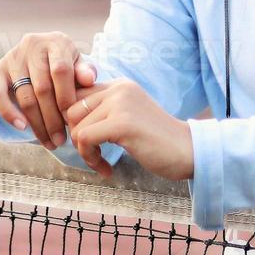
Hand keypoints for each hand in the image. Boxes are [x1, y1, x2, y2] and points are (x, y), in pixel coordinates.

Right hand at [0, 31, 95, 150]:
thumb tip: (89, 80)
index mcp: (56, 42)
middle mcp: (32, 45)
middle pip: (42, 88)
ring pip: (24, 96)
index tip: (72, 121)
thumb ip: (85, 71)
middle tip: (61, 140)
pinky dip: (8, 113)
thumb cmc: (66, 63)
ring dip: (37, 123)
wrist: (43, 52)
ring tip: (49, 142)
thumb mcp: (79, 63)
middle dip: (53, 119)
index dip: (66, 97)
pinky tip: (22, 128)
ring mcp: (13, 57)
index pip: (60, 71)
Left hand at [63, 79, 193, 182]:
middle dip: (77, 137)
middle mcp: (118, 89)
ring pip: (77, 127)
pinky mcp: (122, 123)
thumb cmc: (157, 140)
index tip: (85, 141)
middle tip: (93, 154)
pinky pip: (86, 139)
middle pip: (71, 110)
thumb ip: (103, 111)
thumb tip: (66, 117)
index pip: (77, 95)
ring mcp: (120, 103)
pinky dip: (91, 158)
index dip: (73, 121)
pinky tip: (106, 168)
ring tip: (102, 163)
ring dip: (85, 152)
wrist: (188, 151)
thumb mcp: (128, 116)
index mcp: (119, 85)